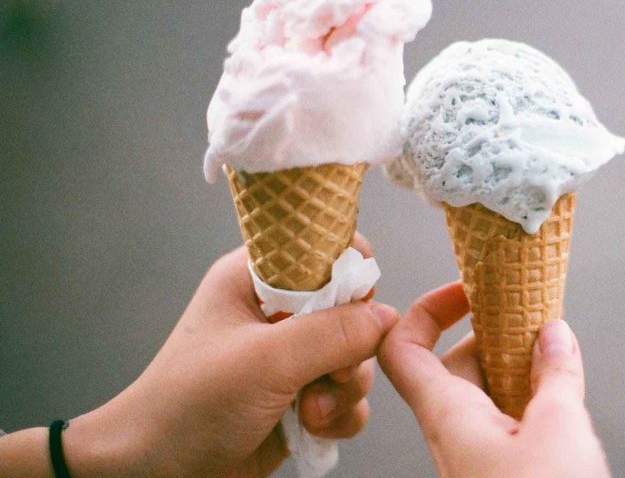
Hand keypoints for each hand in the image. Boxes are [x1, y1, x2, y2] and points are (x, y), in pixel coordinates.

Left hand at [61, 234, 397, 477]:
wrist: (157, 476)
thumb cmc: (187, 407)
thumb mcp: (265, 361)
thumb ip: (332, 334)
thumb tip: (387, 319)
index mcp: (255, 279)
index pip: (324, 250)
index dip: (349, 275)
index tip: (353, 308)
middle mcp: (276, 313)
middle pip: (352, 310)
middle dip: (351, 349)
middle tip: (330, 374)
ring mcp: (291, 358)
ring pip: (356, 357)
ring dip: (346, 389)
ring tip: (311, 411)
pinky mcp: (301, 397)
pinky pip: (349, 396)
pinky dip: (342, 415)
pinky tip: (313, 428)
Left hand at [379, 283, 610, 477]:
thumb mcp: (559, 428)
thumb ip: (556, 373)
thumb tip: (555, 333)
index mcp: (448, 415)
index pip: (401, 347)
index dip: (425, 308)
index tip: (466, 287)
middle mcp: (453, 432)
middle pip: (452, 363)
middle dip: (489, 332)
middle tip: (526, 311)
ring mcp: (475, 454)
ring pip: (482, 393)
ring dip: (512, 364)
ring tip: (551, 347)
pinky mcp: (498, 471)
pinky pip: (502, 420)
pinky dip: (525, 395)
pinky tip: (557, 389)